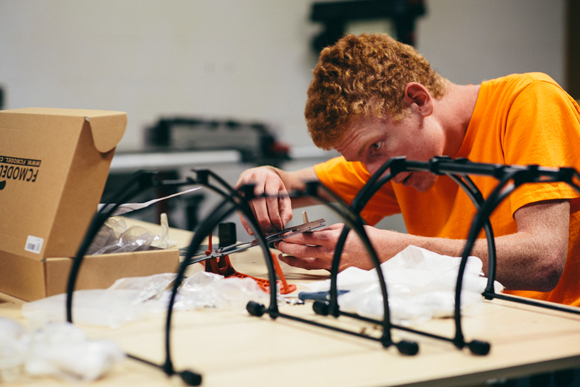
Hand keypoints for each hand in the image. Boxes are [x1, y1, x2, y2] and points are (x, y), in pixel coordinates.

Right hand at [234, 166, 292, 234]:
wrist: (262, 176)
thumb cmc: (273, 188)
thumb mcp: (284, 197)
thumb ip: (286, 211)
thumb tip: (282, 223)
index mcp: (271, 179)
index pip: (271, 199)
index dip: (274, 215)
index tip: (277, 226)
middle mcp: (257, 179)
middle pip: (259, 202)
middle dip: (264, 220)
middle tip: (269, 229)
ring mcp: (245, 184)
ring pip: (248, 206)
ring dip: (255, 221)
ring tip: (262, 230)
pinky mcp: (237, 191)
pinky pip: (240, 208)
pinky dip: (245, 221)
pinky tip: (251, 229)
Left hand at [277, 223, 403, 270]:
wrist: (379, 251)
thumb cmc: (363, 237)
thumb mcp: (342, 227)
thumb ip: (325, 231)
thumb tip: (310, 232)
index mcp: (331, 238)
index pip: (305, 238)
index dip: (291, 237)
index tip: (283, 236)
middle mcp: (329, 252)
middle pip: (302, 251)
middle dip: (287, 248)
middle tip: (278, 245)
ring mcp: (331, 263)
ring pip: (306, 263)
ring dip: (292, 260)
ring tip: (282, 256)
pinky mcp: (334, 271)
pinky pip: (316, 269)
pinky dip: (304, 266)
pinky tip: (297, 263)